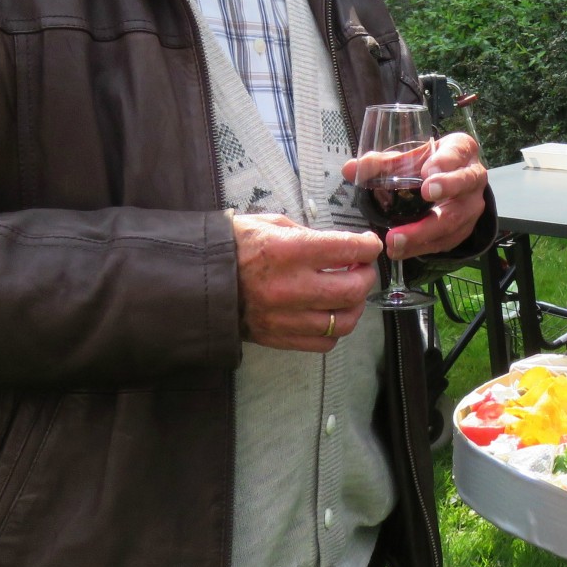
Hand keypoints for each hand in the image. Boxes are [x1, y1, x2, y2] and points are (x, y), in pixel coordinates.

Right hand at [233, 212, 379, 352]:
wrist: (195, 281)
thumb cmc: (231, 247)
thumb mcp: (268, 224)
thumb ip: (306, 234)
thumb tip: (338, 246)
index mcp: (288, 251)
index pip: (347, 249)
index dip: (368, 246)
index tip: (371, 245)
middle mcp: (290, 287)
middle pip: (353, 289)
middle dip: (366, 275)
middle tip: (362, 267)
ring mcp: (285, 317)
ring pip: (344, 321)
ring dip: (356, 305)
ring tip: (350, 292)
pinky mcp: (278, 338)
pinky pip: (324, 342)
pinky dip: (336, 329)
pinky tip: (331, 314)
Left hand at [343, 130, 485, 260]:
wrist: (451, 185)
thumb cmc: (428, 165)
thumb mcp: (410, 157)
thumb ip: (383, 163)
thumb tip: (351, 169)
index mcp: (460, 151)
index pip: (458, 151)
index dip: (445, 160)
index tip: (427, 169)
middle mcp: (473, 177)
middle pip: (465, 183)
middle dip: (446, 188)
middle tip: (426, 194)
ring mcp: (472, 206)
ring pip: (455, 219)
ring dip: (425, 231)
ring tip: (396, 239)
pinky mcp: (464, 230)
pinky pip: (446, 241)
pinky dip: (422, 247)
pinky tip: (400, 251)